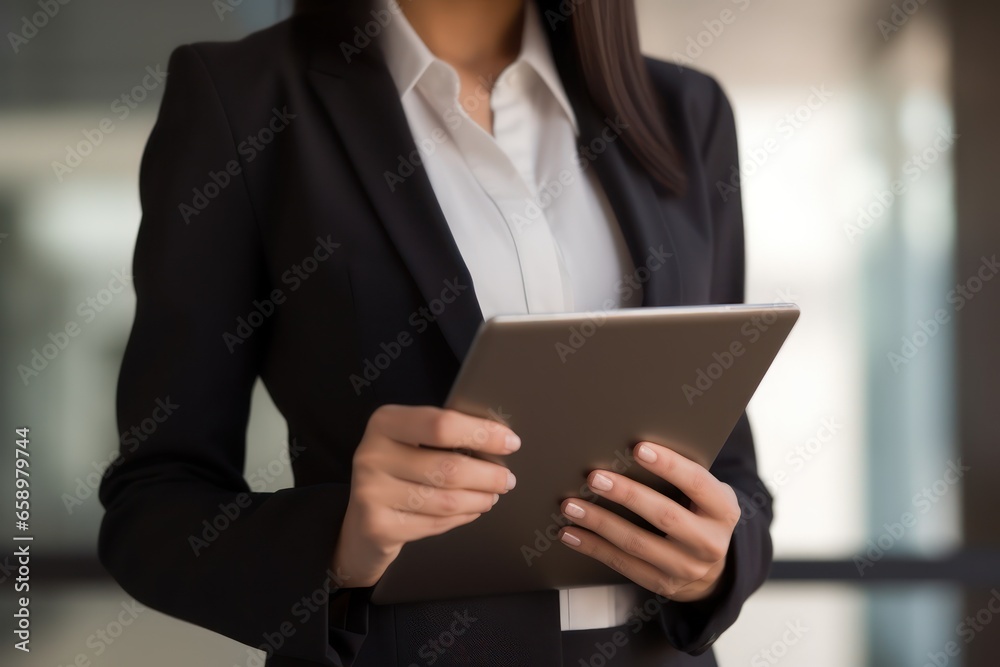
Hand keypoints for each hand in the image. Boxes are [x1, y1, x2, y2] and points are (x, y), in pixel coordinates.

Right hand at [332, 405, 519, 586]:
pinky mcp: (378, 526)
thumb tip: (498, 438)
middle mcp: (372, 454)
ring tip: (492, 495)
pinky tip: (471, 510)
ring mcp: (371, 492)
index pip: (442, 424)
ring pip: (446, 500)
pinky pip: (435, 523)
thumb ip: (444, 434)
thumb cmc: (398, 471)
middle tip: (507, 479)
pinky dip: (462, 517)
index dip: (482, 434)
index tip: (510, 442)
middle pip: (449, 467)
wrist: (361, 520)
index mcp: (385, 422)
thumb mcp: (411, 440)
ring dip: (479, 499)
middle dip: (489, 476)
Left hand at [557, 441, 740, 601]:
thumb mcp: (705, 495)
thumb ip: (681, 476)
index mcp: (723, 510)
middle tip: (594, 477)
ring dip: (599, 522)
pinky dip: (593, 547)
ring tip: (571, 505)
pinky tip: (571, 533)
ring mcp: (686, 568)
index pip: (696, 483)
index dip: (669, 465)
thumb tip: (631, 448)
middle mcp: (709, 542)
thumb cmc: (699, 514)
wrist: (713, 569)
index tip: (639, 448)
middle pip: (664, 515)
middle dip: (626, 494)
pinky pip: (622, 564)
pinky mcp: (662, 584)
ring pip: (636, 543)